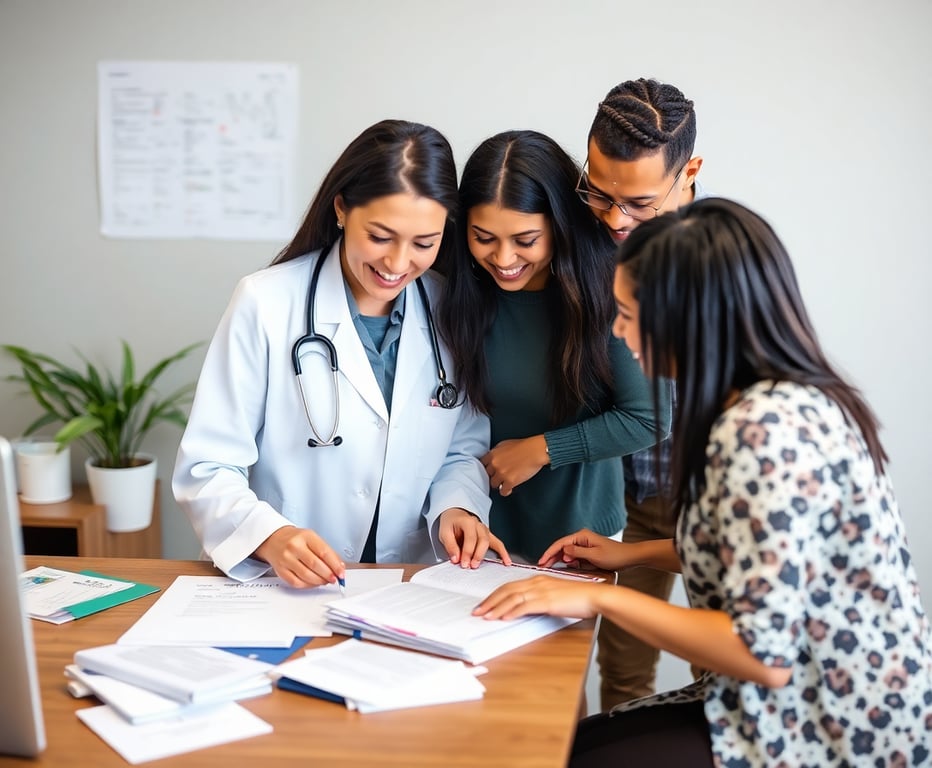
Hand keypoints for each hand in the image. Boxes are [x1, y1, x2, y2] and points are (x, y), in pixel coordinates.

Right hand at [254, 526, 345, 587]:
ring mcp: (286, 559)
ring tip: (325, 581)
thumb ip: (326, 551)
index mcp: (306, 536)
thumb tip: (339, 567)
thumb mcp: (312, 538)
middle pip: (315, 565)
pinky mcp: (280, 570)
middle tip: (334, 579)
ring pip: (306, 575)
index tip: (341, 572)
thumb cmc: (296, 539)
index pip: (324, 552)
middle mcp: (294, 546)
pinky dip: (308, 585)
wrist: (274, 539)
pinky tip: (313, 583)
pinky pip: (296, 582)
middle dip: (328, 574)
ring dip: (319, 581)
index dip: (335, 565)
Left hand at [439, 508, 512, 567]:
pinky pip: (498, 544)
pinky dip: (503, 553)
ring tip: (481, 566)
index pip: (470, 538)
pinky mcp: (488, 536)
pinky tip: (506, 562)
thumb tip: (456, 559)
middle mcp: (478, 525)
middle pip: (482, 540)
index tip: (463, 563)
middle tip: (471, 566)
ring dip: (486, 555)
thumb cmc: (450, 524)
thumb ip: (450, 546)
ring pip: (490, 542)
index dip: (467, 552)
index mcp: (467, 521)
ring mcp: (485, 530)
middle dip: (477, 555)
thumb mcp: (444, 533)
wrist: (455, 516)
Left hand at [472, 574, 605, 620]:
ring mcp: (541, 591)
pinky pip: (526, 606)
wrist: (594, 596)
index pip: (509, 586)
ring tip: (485, 616)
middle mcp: (536, 582)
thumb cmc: (577, 598)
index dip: (495, 595)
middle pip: (506, 590)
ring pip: (512, 598)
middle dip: (490, 601)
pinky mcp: (548, 601)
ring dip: (496, 607)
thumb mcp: (554, 595)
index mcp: (537, 579)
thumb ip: (540, 599)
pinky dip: (513, 611)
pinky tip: (504, 618)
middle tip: (477, 611)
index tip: (484, 604)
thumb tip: (526, 608)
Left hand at [481, 435, 548, 495]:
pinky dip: (506, 491)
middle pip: (486, 475)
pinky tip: (508, 489)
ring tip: (503, 483)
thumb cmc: (523, 446)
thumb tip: (492, 458)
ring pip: (493, 484)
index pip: (481, 464)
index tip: (487, 471)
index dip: (484, 468)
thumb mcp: (504, 444)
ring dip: (498, 484)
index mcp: (492, 454)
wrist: (535, 451)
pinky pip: (503, 491)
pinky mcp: (510, 481)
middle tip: (496, 477)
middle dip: (492, 476)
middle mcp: (495, 464)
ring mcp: (502, 473)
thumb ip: (496, 452)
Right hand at [537, 528, 626, 570]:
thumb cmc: (615, 555)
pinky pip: (574, 556)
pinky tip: (566, 567)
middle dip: (551, 557)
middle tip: (542, 566)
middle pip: (561, 547)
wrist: (629, 557)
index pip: (560, 544)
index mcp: (582, 536)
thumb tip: (563, 551)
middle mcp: (581, 538)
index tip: (541, 560)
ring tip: (550, 568)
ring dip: (560, 560)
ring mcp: (584, 544)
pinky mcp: (587, 551)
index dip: (549, 552)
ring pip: (567, 552)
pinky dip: (569, 561)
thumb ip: (577, 553)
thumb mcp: (594, 556)